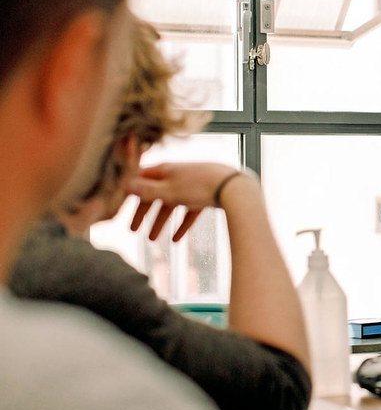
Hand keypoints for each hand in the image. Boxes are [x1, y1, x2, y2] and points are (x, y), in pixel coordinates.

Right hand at [127, 163, 250, 241]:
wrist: (232, 186)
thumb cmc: (198, 185)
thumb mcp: (168, 190)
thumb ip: (147, 190)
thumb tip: (126, 185)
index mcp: (165, 170)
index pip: (140, 179)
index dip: (129, 191)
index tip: (118, 206)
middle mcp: (176, 176)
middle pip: (155, 194)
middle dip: (143, 212)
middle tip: (132, 229)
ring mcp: (191, 186)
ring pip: (171, 205)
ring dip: (160, 221)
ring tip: (151, 239)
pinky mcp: (204, 196)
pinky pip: (189, 212)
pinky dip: (181, 224)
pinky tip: (176, 239)